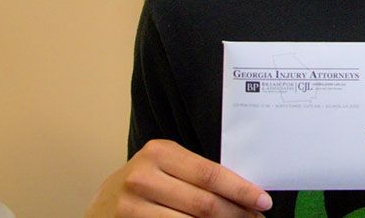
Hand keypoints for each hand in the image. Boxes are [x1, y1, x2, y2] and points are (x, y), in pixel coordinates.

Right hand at [86, 139, 272, 216]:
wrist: (101, 206)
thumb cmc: (145, 184)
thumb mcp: (167, 168)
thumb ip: (198, 174)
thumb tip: (245, 192)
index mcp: (160, 152)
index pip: (210, 174)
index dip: (241, 190)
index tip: (263, 202)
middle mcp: (143, 176)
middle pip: (203, 203)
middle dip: (236, 214)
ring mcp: (132, 205)